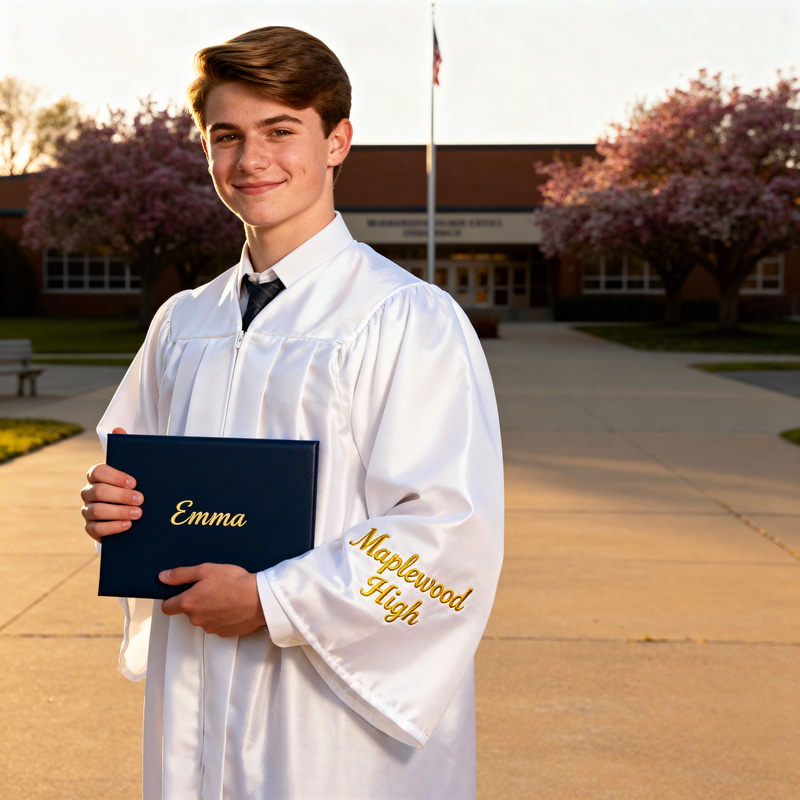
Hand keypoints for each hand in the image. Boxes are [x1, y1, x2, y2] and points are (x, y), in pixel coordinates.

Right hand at [80, 427, 142, 541]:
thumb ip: (126, 449)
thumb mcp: (134, 469)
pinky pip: (95, 529)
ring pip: (97, 510)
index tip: (134, 482)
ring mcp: (87, 510)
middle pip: (99, 492)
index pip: (98, 471)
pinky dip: (113, 527)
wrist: (132, 512)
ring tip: (138, 514)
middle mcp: (88, 492)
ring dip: (119, 512)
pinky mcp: (90, 528)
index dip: (116, 476)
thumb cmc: (132, 486)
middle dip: (121, 496)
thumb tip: (118, 429)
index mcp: (96, 475)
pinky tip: (128, 525)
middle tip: (141, 500)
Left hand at [159, 564, 266, 637]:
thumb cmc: (234, 581)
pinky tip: (233, 607)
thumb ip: (182, 574)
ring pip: (204, 618)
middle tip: (212, 588)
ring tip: (226, 596)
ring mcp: (210, 628)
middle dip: (196, 602)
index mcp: (189, 603)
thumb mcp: (206, 570)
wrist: (260, 599)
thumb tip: (162, 577)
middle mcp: (196, 619)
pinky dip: (222, 617)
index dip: (171, 599)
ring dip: (209, 610)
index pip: (166, 608)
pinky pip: (217, 625)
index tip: (181, 592)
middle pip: (188, 612)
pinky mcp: (224, 633)